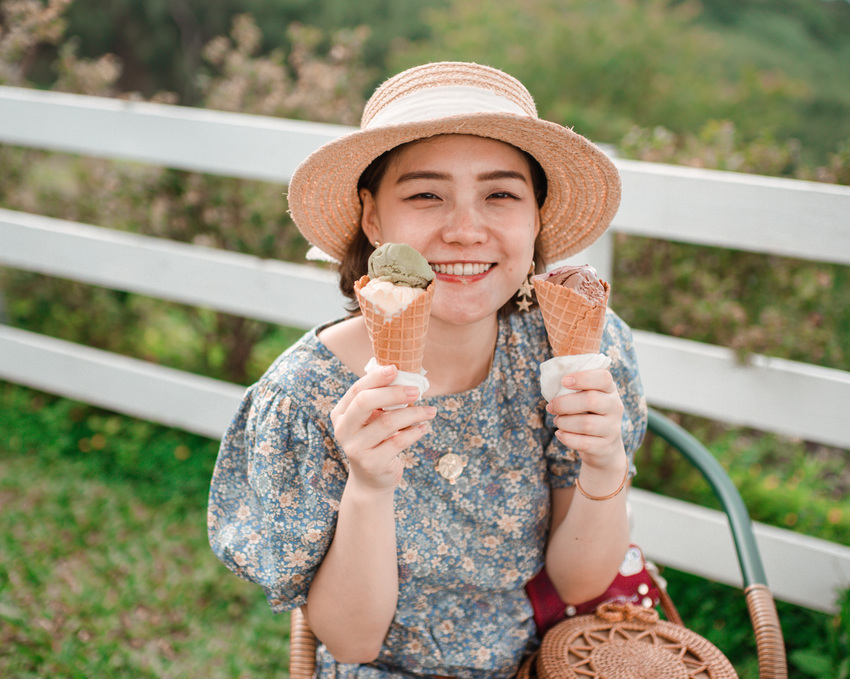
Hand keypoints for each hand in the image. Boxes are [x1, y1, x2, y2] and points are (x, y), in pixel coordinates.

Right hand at [331, 364, 435, 492]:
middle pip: (366, 402)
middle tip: (417, 391)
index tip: (395, 368)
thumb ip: (380, 401)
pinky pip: (398, 442)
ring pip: (387, 422)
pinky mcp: (372, 463)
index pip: (357, 390)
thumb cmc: (375, 441)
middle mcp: (343, 430)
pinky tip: (424, 428)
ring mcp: (355, 448)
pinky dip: (415, 432)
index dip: (376, 377)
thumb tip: (406, 376)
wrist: (371, 480)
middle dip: (394, 392)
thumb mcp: (371, 420)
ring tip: (430, 411)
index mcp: (340, 414)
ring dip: (413, 414)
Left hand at [545, 368, 624, 470]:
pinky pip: (583, 443)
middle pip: (591, 400)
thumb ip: (575, 389)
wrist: (604, 446)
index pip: (603, 377)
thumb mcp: (586, 398)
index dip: (583, 378)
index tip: (563, 381)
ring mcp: (612, 428)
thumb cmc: (589, 414)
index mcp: (610, 389)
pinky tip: (560, 434)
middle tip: (551, 407)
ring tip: (557, 421)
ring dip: (564, 422)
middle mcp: (615, 407)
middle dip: (564, 403)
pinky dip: (567, 438)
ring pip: (586, 424)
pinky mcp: (605, 447)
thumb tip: (551, 388)